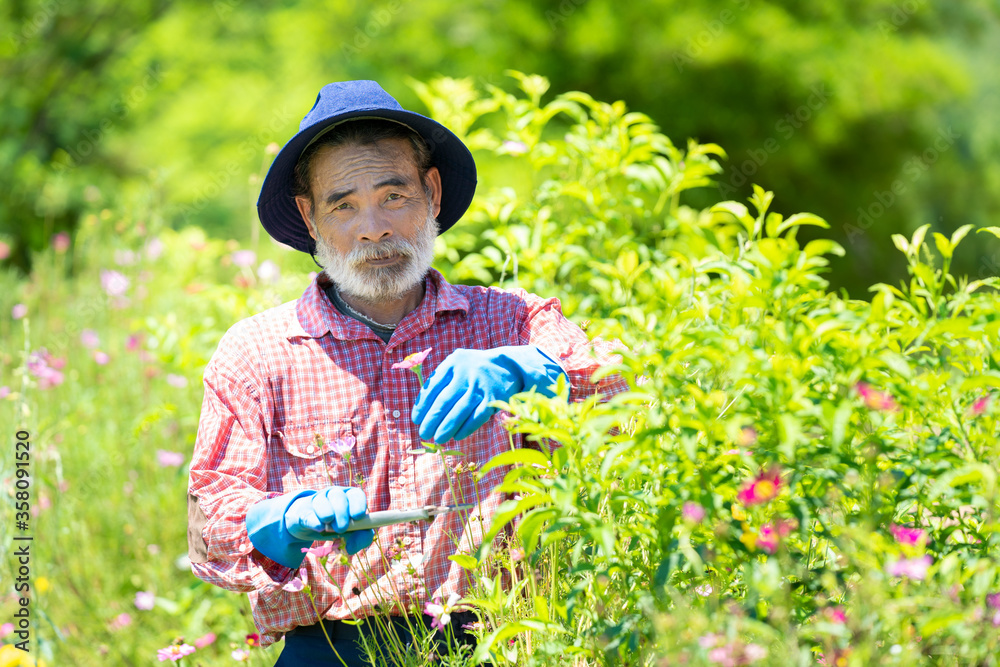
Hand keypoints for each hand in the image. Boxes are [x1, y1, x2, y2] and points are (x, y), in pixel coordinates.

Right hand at [284, 487, 371, 551]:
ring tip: (328, 528)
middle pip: (338, 496)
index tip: (358, 516)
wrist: (309, 527)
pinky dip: (314, 521)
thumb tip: (356, 544)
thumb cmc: (336, 527)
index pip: (356, 494)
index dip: (358, 504)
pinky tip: (319, 527)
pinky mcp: (303, 512)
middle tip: (342, 528)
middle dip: (341, 512)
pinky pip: (308, 514)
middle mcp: (334, 495)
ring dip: (327, 513)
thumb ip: (360, 538)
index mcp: (349, 497)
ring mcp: (317, 501)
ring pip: (322, 501)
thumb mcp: (351, 534)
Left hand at [411, 345, 566, 443]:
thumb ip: (440, 380)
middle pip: (444, 401)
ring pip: (459, 411)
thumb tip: (422, 409)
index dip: (422, 405)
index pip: (432, 387)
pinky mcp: (494, 398)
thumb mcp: (457, 365)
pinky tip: (457, 436)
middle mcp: (466, 373)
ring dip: (446, 428)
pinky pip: (476, 417)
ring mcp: (481, 386)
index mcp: (453, 363)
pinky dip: (465, 428)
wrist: (509, 365)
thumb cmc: (474, 369)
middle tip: (424, 434)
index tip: (416, 419)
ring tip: (438, 439)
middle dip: (432, 420)